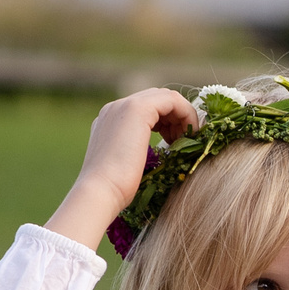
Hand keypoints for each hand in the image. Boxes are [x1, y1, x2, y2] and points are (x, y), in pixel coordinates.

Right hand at [46, 88, 200, 252]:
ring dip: (182, 115)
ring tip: (187, 139)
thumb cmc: (115, 190)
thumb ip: (137, 152)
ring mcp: (123, 105)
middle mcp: (115, 108)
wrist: (100, 192)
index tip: (176, 143)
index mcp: (110, 121)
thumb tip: (158, 155)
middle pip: (156, 98)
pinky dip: (185, 113)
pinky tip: (188, 134)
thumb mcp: (127, 165)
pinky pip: (172, 100)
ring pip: (165, 96)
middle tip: (184, 141)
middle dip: (175, 117)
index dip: (167, 122)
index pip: (146, 109)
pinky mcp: (137, 108)